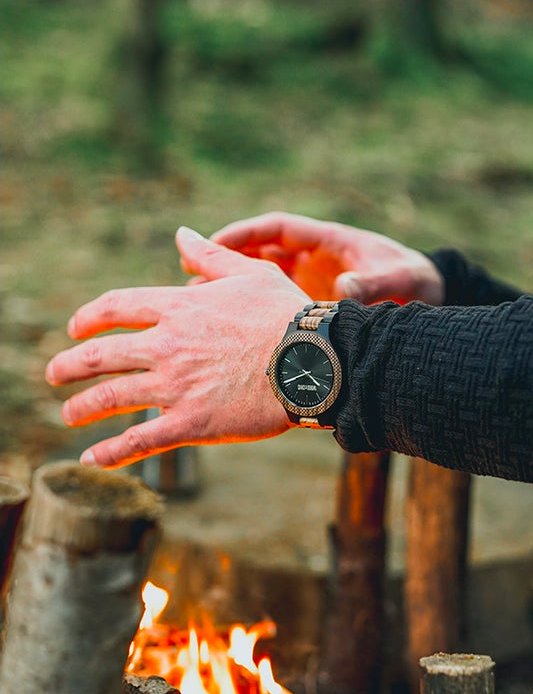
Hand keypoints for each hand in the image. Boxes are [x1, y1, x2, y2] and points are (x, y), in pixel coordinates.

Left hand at [45, 228, 309, 468]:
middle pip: (102, 354)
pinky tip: (91, 458)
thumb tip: (180, 235)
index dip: (88, 318)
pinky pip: (141, 440)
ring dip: (82, 406)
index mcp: (179, 307)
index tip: (75, 328)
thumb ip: (209, 256)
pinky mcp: (192, 422)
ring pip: (112, 396)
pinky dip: (111, 451)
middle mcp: (168, 345)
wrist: (315, 360)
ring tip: (68, 414)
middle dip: (70, 364)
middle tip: (54, 373)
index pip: (116, 307)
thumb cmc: (288, 314)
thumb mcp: (249, 273)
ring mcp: (176, 385)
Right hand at [210, 211, 443, 305]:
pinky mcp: (312, 306)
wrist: (429, 302)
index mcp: (329, 240)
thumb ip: (372, 286)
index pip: (277, 228)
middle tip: (188, 272)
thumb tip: (343, 291)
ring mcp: (310, 283)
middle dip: (225, 258)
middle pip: (260, 251)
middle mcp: (314, 258)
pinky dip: (251, 312)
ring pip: (261, 279)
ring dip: (232, 287)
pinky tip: (228, 332)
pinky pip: (274, 304)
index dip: (243, 233)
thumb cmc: (418, 284)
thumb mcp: (400, 282)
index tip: (211, 244)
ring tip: (196, 304)